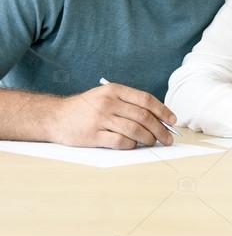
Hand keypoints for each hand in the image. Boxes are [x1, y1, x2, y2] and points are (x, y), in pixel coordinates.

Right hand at [51, 83, 176, 148]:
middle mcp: (108, 103)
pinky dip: (132, 144)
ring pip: (134, 130)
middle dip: (160, 128)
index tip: (172, 121)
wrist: (55, 116)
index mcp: (114, 90)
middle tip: (167, 138)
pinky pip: (120, 141)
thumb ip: (128, 103)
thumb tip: (158, 116)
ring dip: (149, 138)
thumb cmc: (86, 107)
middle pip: (143, 116)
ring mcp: (100, 119)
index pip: (146, 100)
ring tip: (154, 142)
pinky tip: (135, 145)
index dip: (163, 111)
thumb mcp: (106, 96)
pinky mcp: (92, 135)